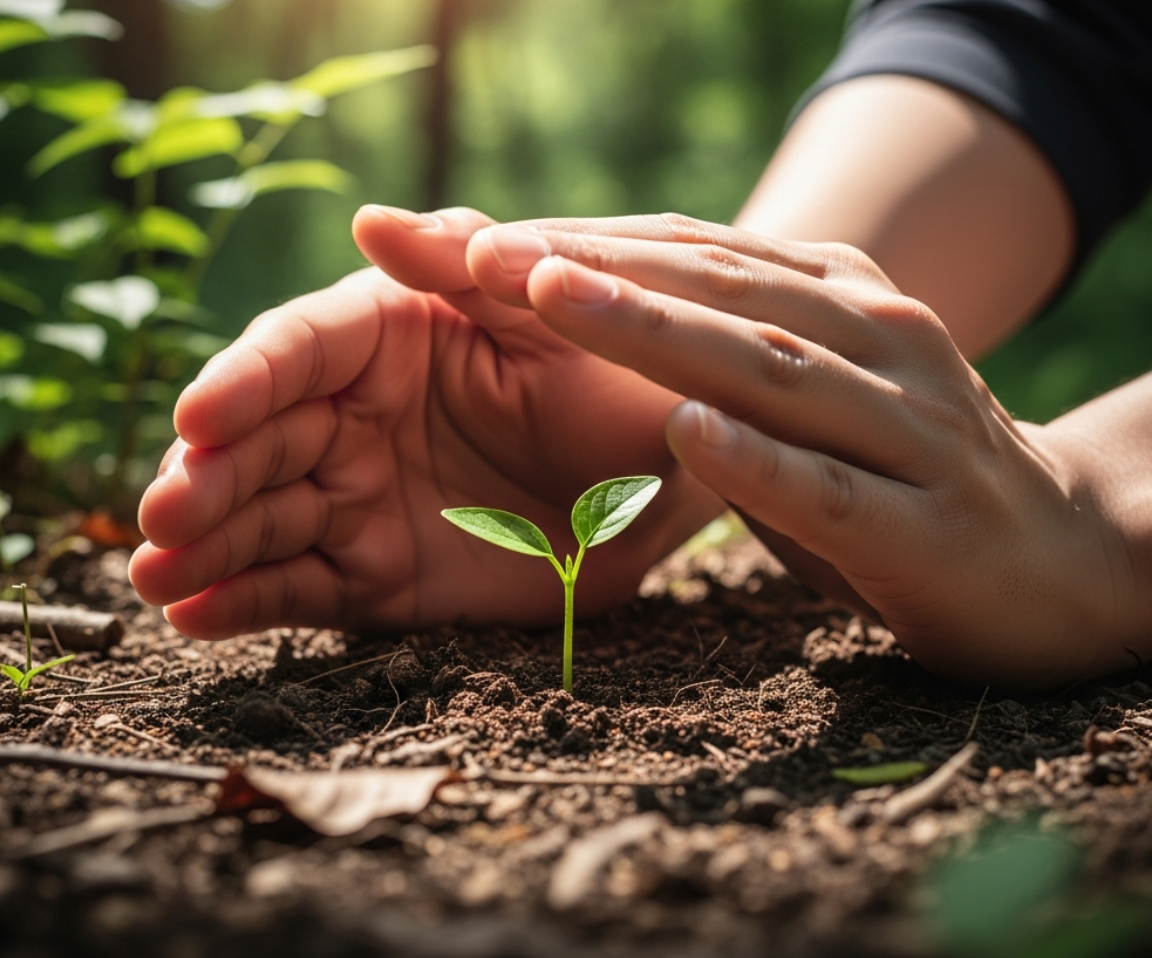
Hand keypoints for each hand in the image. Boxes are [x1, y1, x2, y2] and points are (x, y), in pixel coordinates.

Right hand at [128, 207, 721, 638]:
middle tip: (164, 514)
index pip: (295, 350)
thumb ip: (465, 266)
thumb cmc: (613, 375)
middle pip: (259, 442)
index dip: (244, 382)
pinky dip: (247, 602)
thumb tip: (368, 219)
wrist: (661, 478)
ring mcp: (359, 498)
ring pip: (264, 519)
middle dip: (208, 478)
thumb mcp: (550, 310)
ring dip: (206, 545)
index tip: (204, 416)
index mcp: (386, 333)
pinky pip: (301, 587)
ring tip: (152, 574)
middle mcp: (354, 415)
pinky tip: (194, 615)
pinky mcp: (376, 573)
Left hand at [464, 214, 1125, 688]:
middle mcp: (881, 337)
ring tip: (555, 299)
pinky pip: (829, 488)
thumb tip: (609, 305)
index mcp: (844, 296)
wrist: (1062, 555)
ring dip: (656, 330)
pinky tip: (688, 433)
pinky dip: (756, 462)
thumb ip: (734, 347)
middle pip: (723, 290)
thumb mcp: (819, 388)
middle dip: (598, 268)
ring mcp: (911, 426)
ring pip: (768, 367)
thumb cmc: (904, 471)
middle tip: (485, 252)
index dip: (593, 241)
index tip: (486, 239)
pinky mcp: (928, 523)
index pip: (704, 252)